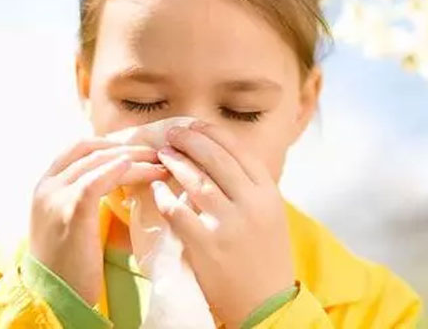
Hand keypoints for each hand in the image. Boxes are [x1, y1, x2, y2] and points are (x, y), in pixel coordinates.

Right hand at [29, 137, 168, 303]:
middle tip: (157, 154)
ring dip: (134, 159)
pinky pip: (95, 182)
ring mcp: (56, 198)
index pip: (79, 147)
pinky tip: (140, 169)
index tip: (138, 149)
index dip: (111, 143)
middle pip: (91, 150)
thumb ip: (86, 196)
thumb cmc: (70, 262)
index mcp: (46, 185)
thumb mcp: (71, 220)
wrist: (53, 297)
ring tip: (160, 165)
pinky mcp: (70, 214)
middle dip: (127, 148)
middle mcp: (47, 186)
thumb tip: (122, 177)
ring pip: (98, 162)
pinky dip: (118, 171)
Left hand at [153, 121, 294, 327]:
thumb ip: (250, 187)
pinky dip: (165, 197)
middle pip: (217, 159)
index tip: (194, 124)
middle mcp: (252, 204)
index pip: (239, 151)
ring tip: (164, 154)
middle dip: (191, 140)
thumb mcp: (270, 214)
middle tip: (172, 132)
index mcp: (268, 193)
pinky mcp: (207, 245)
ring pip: (197, 181)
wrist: (266, 302)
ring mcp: (229, 224)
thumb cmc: (266, 256)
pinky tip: (157, 188)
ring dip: (177, 163)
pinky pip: (179, 212)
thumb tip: (220, 157)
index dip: (213, 133)